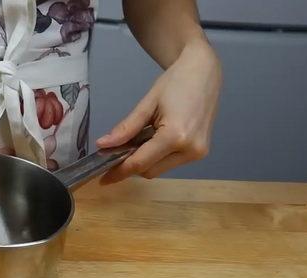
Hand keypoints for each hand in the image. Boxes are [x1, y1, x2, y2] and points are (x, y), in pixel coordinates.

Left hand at [96, 39, 221, 183]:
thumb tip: (102, 145)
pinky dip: (157, 156)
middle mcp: (190, 149)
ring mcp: (198, 153)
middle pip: (149, 171)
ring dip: (145, 161)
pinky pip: (171, 162)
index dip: (119, 172)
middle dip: (131, 165)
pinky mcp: (201, 152)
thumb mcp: (146, 104)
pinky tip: (153, 140)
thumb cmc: (175, 82)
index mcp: (175, 136)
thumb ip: (126, 128)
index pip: (140, 163)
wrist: (204, 71)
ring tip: (139, 139)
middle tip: (117, 151)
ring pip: (160, 169)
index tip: (103, 178)